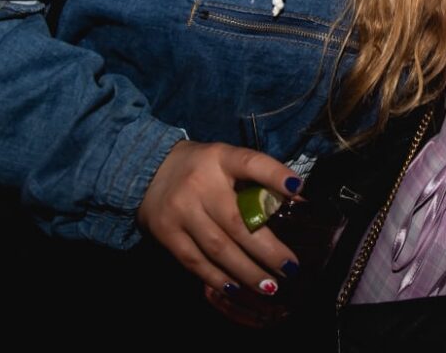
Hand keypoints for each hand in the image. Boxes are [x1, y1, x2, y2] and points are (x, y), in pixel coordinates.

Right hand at [138, 140, 302, 302]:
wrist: (146, 170)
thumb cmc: (201, 168)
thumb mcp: (227, 160)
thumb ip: (257, 176)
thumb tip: (297, 199)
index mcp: (220, 158)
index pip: (250, 163)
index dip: (275, 175)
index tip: (298, 190)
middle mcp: (200, 183)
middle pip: (237, 221)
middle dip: (267, 249)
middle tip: (290, 268)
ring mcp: (181, 210)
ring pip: (218, 247)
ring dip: (246, 271)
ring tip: (269, 286)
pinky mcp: (166, 233)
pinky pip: (195, 261)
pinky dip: (217, 278)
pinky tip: (236, 288)